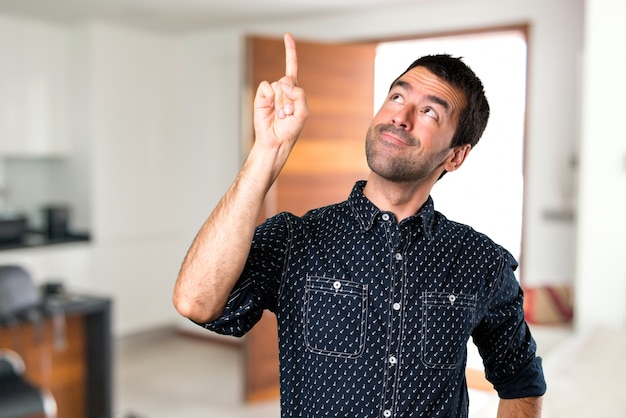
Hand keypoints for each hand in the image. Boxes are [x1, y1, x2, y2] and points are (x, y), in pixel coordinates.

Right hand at [253, 33, 308, 156]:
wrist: (276, 141)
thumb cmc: (290, 129)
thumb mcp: (303, 111)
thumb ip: (299, 95)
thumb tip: (284, 83)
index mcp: (293, 91)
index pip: (291, 67)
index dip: (290, 51)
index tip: (287, 36)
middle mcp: (282, 90)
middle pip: (288, 79)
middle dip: (290, 95)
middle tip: (288, 112)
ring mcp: (271, 94)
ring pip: (278, 84)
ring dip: (281, 101)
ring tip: (281, 115)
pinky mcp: (261, 97)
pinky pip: (266, 87)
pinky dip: (270, 97)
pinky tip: (270, 109)